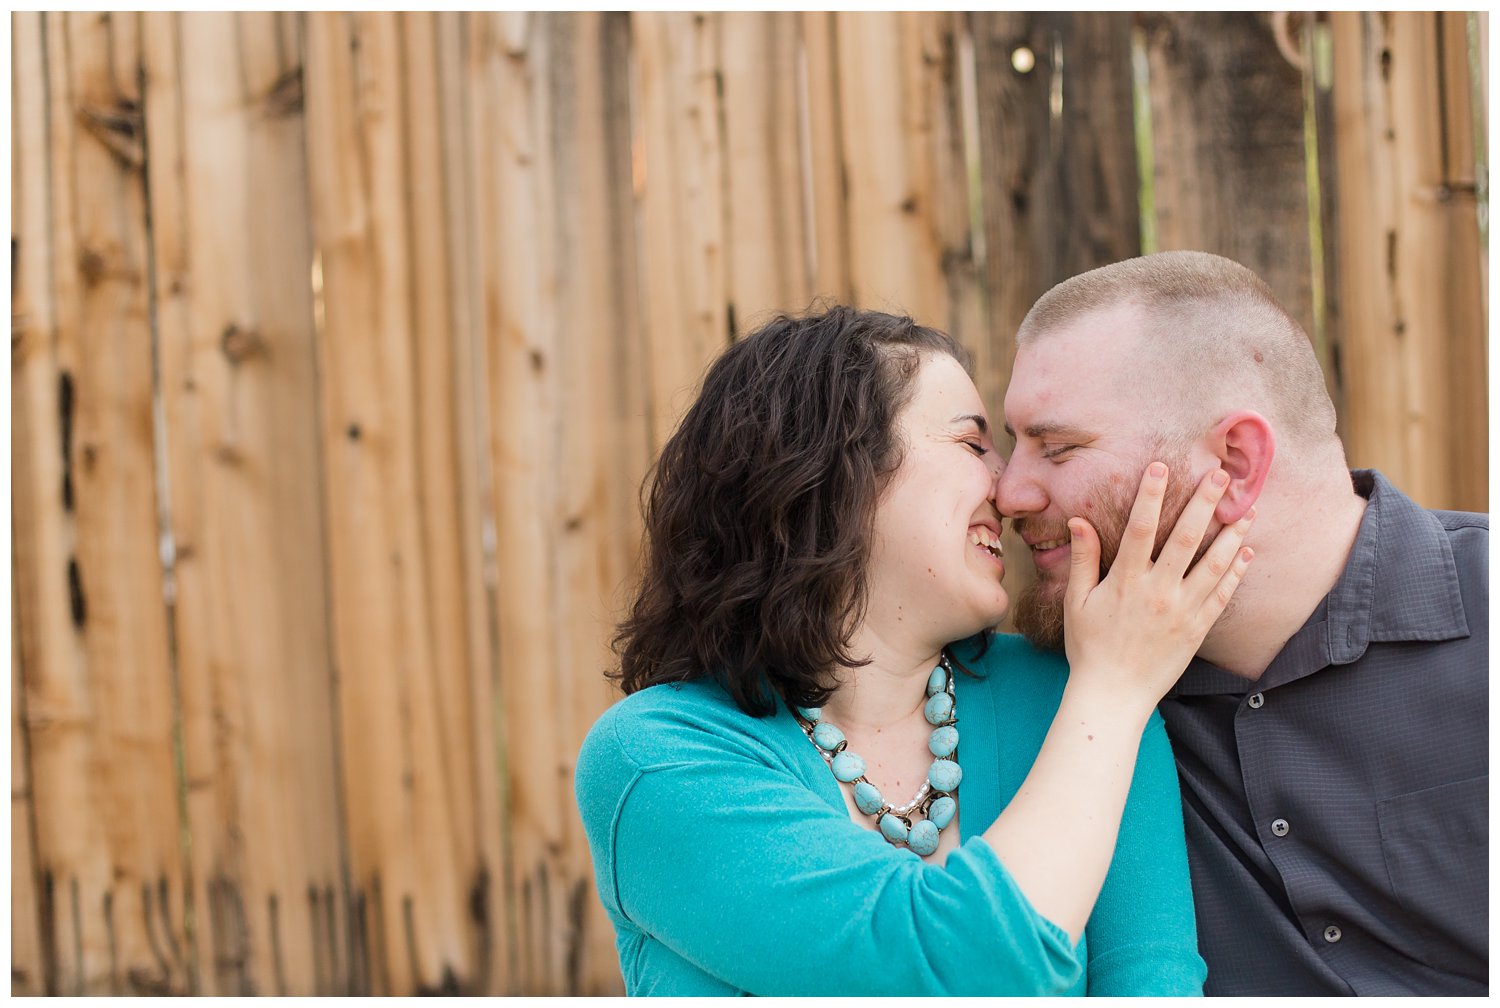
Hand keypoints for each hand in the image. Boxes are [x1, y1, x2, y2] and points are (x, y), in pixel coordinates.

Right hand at [1062, 462, 1253, 711]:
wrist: (1113, 694)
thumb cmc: (1089, 647)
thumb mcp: (1077, 601)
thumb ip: (1083, 559)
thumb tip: (1078, 521)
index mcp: (1126, 581)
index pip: (1140, 528)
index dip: (1151, 495)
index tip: (1160, 467)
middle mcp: (1158, 591)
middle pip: (1186, 538)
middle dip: (1205, 503)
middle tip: (1221, 475)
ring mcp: (1182, 611)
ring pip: (1214, 564)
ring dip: (1232, 534)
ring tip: (1248, 508)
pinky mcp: (1197, 629)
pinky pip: (1222, 595)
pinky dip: (1236, 572)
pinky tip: (1246, 551)